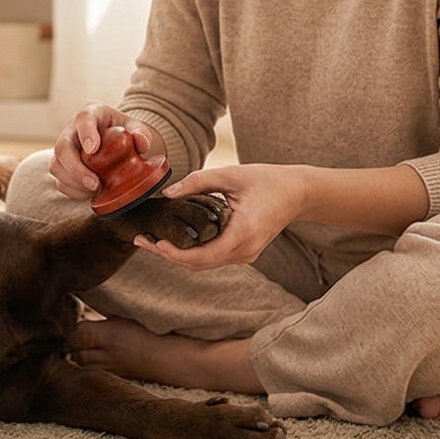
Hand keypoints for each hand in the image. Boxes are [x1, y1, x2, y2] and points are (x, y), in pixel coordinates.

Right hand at [49, 102, 165, 199]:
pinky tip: (89, 193)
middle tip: (94, 184)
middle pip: (62, 147)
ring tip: (94, 190)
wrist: (115, 139)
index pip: (83, 119)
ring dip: (74, 182)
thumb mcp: (135, 127)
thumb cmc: (123, 131)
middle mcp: (71, 130)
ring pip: (56, 166)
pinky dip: (73, 190)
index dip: (86, 134)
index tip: (93, 150)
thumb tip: (141, 143)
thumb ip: (141, 133)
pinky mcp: (62, 167)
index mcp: (90, 113)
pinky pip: (60, 181)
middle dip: (76, 168)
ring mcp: (64, 149)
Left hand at [135, 164, 307, 269]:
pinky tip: (175, 239)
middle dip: (168, 255)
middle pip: (199, 264)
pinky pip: (214, 257)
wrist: (297, 192)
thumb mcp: (230, 174)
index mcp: (242, 233)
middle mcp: (245, 250)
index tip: (155, 243)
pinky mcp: (245, 252)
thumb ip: (197, 182)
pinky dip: (193, 252)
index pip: (202, 256)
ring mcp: (246, 254)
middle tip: (142, 240)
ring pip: (205, 264)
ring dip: (179, 255)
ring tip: (152, 240)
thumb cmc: (266, 180)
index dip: (175, 254)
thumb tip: (167, 194)